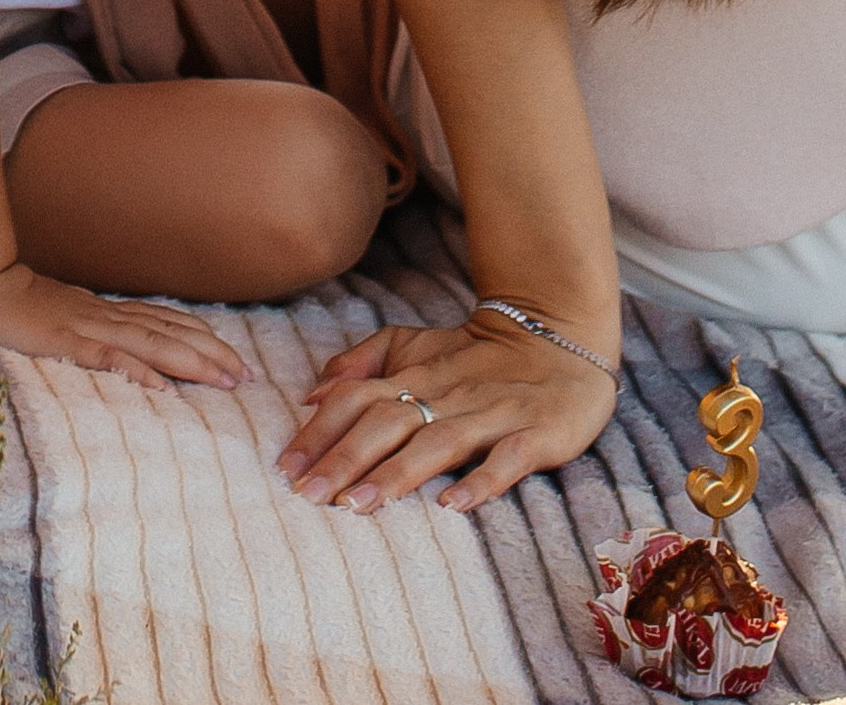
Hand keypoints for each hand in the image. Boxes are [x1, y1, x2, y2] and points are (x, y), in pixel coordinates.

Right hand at [0, 261, 244, 387]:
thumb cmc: (25, 308)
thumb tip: (140, 356)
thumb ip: (103, 334)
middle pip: (170, 334)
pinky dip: (136, 370)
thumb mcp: (72, 320)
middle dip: (212, 354)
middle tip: (247, 376)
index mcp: (110, 313)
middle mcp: (107, 317)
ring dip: (190, 361)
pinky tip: (160, 387)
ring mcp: (87, 328)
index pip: (170, 325)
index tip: (238, 362)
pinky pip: (105, 357)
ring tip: (222, 380)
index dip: (207, 341)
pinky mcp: (64, 342)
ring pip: (150, 344)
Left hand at [279, 310, 616, 512]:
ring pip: (437, 442)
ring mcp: (491, 413)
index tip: (287, 468)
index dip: (321, 431)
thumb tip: (314, 392)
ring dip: (395, 474)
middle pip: (387, 422)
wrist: (558, 340)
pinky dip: (480, 480)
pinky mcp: (535, 433)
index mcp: (414, 375)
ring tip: (358, 505)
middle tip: (308, 496)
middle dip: (344, 458)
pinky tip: (451, 504)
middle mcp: (446, 392)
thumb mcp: (417, 346)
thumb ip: (366, 363)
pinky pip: (506, 458)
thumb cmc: (476, 355)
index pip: (357, 398)